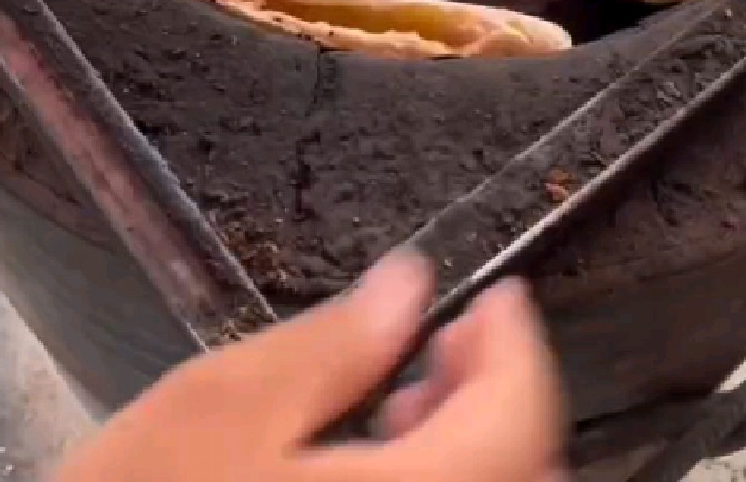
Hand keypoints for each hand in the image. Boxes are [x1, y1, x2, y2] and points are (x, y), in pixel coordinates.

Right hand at [53, 252, 563, 481]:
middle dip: (502, 396)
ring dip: (478, 446)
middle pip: (525, 472)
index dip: (521, 348)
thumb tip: (411, 282)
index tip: (499, 293)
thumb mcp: (220, 408)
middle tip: (452, 334)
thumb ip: (331, 343)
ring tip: (411, 393)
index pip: (517, 424)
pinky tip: (381, 463)